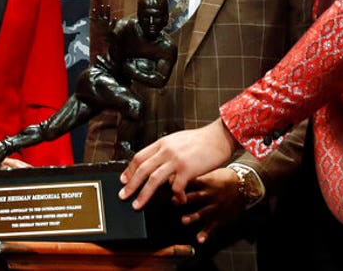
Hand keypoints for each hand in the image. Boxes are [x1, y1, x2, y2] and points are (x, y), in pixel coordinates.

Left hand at [118, 118, 236, 209]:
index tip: (124, 180)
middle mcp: (166, 151)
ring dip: (143, 194)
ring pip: (153, 180)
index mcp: (162, 143)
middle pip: (142, 169)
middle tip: (123, 196)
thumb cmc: (201, 140)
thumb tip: (156, 161)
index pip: (139, 157)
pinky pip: (176, 187)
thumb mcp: (177, 140)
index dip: (129, 170)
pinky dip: (175, 195)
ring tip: (137, 205)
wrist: (219, 137)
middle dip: (131, 185)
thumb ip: (165, 150)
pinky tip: (178, 200)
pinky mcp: (188, 169)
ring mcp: (176, 160)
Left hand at [176, 167, 244, 244]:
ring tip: (184, 220)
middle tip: (174, 201)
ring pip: (203, 212)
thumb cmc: (223, 178)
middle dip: (185, 199)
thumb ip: (194, 175)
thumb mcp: (210, 171)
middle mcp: (211, 195)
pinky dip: (206, 234)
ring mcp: (216, 207)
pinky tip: (199, 239)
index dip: (182, 182)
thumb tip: (172, 175)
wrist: (244, 186)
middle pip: (196, 196)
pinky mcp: (221, 217)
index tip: (170, 183)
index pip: (192, 181)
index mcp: (207, 182)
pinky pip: (213, 227)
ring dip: (193, 216)